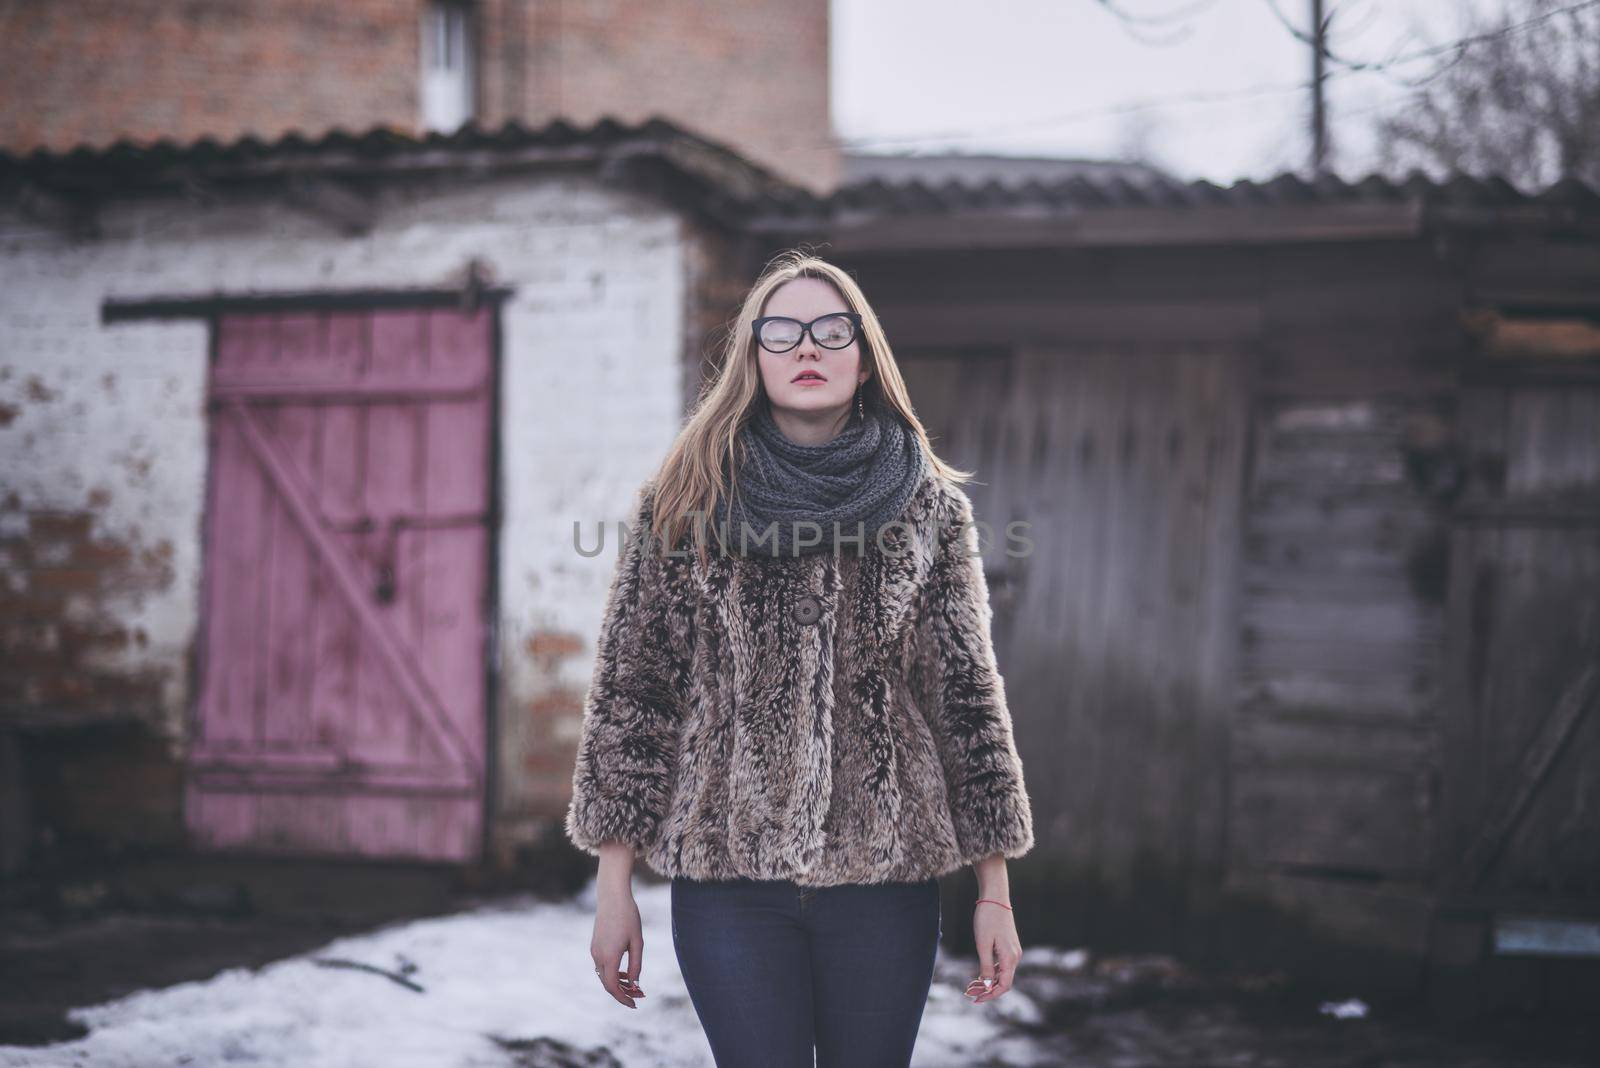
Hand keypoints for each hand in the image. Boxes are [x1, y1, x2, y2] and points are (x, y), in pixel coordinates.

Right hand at [590, 884, 646, 1007]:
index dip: (623, 998)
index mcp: (609, 957)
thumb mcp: (637, 942)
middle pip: (608, 984)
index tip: (634, 1004)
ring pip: (604, 976)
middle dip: (622, 993)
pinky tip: (624, 972)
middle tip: (638, 996)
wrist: (612, 896)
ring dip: (617, 983)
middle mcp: (598, 956)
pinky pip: (602, 966)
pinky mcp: (594, 945)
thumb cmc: (628, 917)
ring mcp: (594, 950)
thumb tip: (635, 984)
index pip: (613, 987)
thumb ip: (636, 964)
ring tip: (633, 985)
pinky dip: (612, 973)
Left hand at [967, 899, 1020, 1003]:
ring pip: (1003, 974)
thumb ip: (986, 966)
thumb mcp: (983, 944)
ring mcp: (1013, 951)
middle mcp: (1015, 956)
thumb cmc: (987, 919)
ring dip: (989, 982)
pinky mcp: (1009, 946)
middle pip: (1004, 982)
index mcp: (1010, 957)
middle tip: (970, 994)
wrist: (994, 898)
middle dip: (988, 990)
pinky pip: (1002, 965)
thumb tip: (988, 986)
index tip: (977, 1000)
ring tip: (972, 985)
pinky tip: (981, 974)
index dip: (991, 995)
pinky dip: (992, 972)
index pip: (1004, 986)